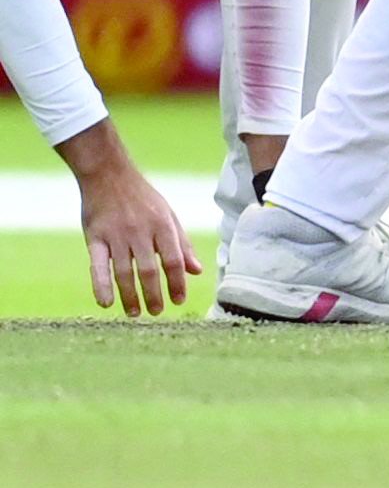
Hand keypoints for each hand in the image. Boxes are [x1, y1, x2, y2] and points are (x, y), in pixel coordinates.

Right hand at [80, 162, 197, 315]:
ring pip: (125, 272)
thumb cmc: (142, 197)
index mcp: (163, 225)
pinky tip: (106, 303)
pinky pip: (97, 266)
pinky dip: (101, 286)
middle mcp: (141, 231)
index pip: (174, 260)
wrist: (108, 174)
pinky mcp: (94, 237)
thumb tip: (196, 271)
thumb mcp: (168, 215)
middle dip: (155, 295)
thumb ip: (182, 244)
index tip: (179, 300)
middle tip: (157, 312)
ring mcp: (116, 235)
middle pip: (150, 270)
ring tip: (135, 313)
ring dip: (130, 296)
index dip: (177, 283)